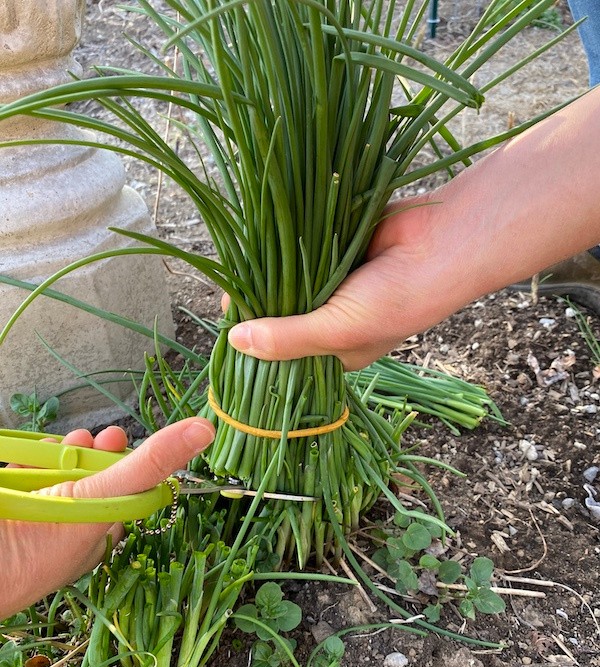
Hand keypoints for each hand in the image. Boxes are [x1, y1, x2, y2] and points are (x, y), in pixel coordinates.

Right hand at [0, 418, 214, 619]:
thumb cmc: (45, 543)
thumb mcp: (105, 497)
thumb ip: (151, 463)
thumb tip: (204, 430)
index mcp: (101, 534)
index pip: (128, 492)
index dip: (131, 464)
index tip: (126, 440)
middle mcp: (74, 526)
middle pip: (95, 479)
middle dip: (98, 452)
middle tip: (99, 436)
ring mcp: (42, 515)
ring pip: (63, 474)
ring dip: (68, 452)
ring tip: (70, 441)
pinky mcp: (16, 504)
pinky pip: (31, 475)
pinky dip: (36, 460)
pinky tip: (39, 452)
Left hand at [227, 89, 599, 370]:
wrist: (444, 242)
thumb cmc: (399, 300)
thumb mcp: (339, 329)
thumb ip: (288, 338)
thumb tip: (236, 344)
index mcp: (338, 351)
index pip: (288, 356)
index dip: (260, 347)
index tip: (228, 334)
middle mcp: (334, 320)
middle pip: (283, 316)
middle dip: (259, 308)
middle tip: (228, 298)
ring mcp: (333, 283)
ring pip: (287, 282)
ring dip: (268, 276)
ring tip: (236, 270)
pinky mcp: (334, 249)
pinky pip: (298, 251)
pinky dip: (282, 249)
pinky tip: (257, 245)